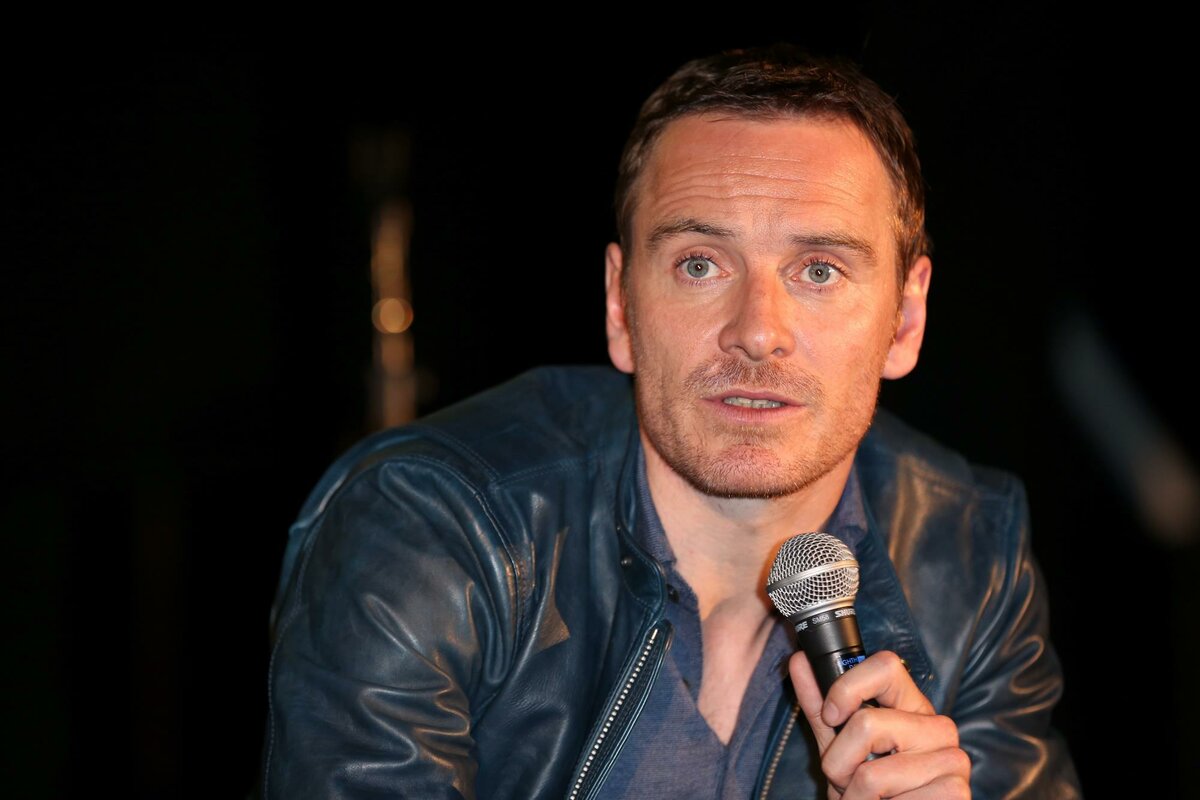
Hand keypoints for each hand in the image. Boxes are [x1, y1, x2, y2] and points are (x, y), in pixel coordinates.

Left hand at [788, 650, 970, 798]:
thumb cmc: (869, 787)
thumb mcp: (840, 745)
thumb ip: (820, 706)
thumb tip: (799, 661)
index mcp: (912, 707)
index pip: (886, 666)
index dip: (847, 687)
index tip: (831, 716)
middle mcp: (939, 727)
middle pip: (866, 723)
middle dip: (839, 762)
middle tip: (849, 778)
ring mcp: (952, 760)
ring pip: (872, 773)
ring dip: (854, 795)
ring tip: (870, 798)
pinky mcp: (955, 793)